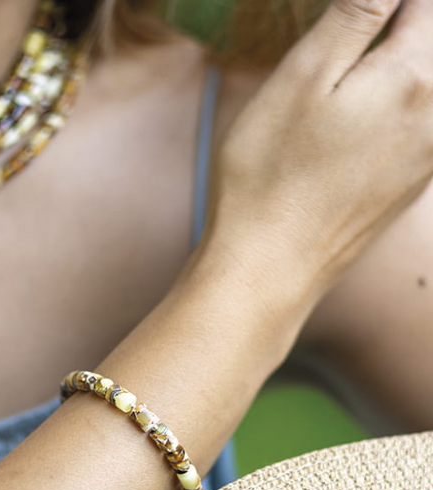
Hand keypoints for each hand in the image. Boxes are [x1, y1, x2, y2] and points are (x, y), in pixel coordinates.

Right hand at [203, 0, 432, 297]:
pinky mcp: (413, 184)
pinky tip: (370, 111)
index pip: (423, 5)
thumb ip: (354, 17)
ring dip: (407, 66)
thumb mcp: (299, 81)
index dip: (390, 5)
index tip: (357, 17)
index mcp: (412, 77)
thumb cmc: (269, 179)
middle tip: (360, 39)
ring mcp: (430, 155)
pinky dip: (410, 103)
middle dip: (404, 30)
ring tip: (354, 79)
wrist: (270, 268)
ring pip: (431, 88)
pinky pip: (427, 124)